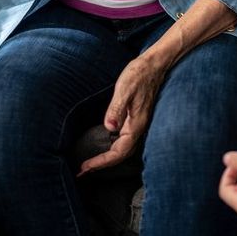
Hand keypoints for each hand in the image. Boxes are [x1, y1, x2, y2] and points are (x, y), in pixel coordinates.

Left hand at [78, 55, 164, 175]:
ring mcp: (138, 124)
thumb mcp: (125, 89)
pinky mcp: (135, 119)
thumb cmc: (139, 74)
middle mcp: (138, 128)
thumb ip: (117, 108)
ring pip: (123, 149)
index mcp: (136, 125)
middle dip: (102, 165)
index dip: (102, 162)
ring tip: (91, 164)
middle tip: (83, 171)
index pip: (118, 152)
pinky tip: (105, 146)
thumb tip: (109, 128)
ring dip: (107, 158)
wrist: (154, 64)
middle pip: (121, 155)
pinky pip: (123, 140)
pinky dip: (112, 148)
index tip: (85, 167)